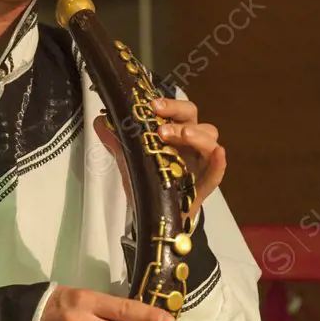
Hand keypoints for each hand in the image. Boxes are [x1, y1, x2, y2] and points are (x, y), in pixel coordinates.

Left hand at [94, 96, 225, 222]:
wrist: (153, 216)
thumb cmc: (147, 182)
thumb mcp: (129, 161)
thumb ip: (116, 141)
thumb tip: (100, 121)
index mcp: (174, 132)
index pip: (177, 110)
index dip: (169, 105)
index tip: (152, 105)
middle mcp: (190, 143)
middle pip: (194, 118)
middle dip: (179, 116)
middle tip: (162, 127)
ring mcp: (200, 162)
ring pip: (210, 139)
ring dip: (197, 135)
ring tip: (182, 136)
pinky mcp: (205, 184)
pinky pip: (217, 172)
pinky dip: (219, 162)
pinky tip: (218, 154)